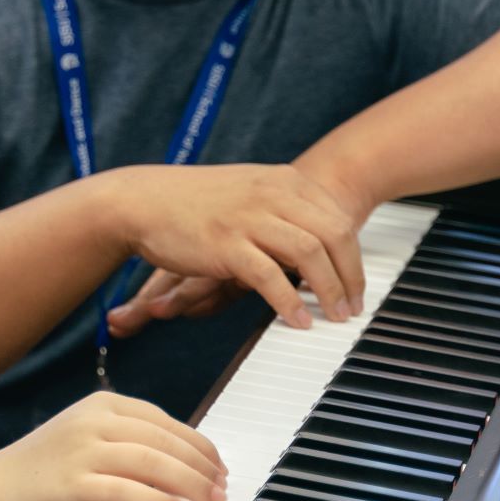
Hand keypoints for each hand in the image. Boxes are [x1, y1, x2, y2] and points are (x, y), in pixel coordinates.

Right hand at [0, 392, 226, 500]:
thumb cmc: (45, 471)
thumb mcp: (87, 442)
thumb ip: (129, 446)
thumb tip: (185, 471)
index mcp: (101, 405)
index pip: (164, 421)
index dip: (198, 444)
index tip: (219, 467)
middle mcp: (93, 421)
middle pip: (164, 441)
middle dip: (201, 467)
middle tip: (222, 489)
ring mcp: (82, 450)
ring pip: (152, 463)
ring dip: (189, 484)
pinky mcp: (73, 483)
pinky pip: (126, 491)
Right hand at [100, 162, 367, 331]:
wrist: (143, 199)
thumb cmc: (193, 200)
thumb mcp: (248, 188)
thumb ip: (282, 205)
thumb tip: (315, 237)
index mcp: (282, 179)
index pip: (337, 216)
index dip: (355, 255)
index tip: (357, 284)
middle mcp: (271, 194)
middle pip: (334, 234)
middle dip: (351, 275)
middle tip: (354, 306)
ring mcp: (249, 218)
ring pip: (309, 254)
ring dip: (330, 290)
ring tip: (335, 317)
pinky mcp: (226, 245)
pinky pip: (271, 277)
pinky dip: (291, 303)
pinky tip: (299, 321)